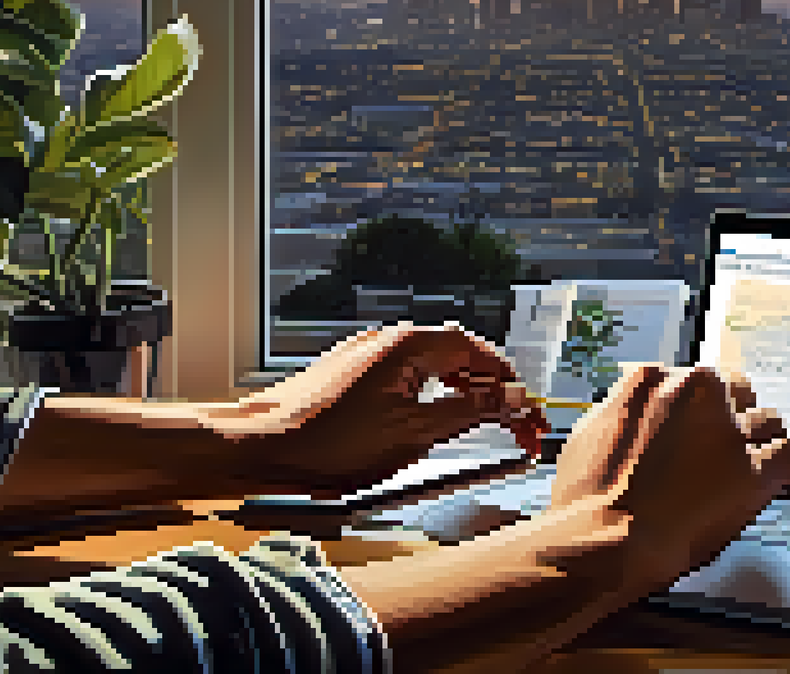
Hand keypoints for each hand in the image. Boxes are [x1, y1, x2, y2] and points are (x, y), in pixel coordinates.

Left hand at [233, 323, 548, 498]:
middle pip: (461, 358)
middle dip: (493, 393)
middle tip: (517, 429)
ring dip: (464, 396)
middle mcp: (391, 340)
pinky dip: (433, 398)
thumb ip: (471, 411)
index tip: (529, 416)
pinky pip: (408, 378)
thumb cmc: (329, 442)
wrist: (260, 448)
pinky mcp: (353, 373)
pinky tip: (436, 421)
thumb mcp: (415, 432)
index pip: (480, 354)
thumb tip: (512, 399)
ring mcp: (370, 354)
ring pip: (435, 368)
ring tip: (484, 427)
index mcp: (411, 345)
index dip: (511, 386)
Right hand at [543, 364, 789, 594]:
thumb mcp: (591, 430)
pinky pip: (789, 457)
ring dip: (763, 443)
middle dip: (735, 417)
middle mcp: (695, 392)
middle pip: (735, 392)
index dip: (700, 410)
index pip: (693, 383)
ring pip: (766, 421)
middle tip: (731, 444)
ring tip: (764, 464)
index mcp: (653, 379)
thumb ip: (623, 412)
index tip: (700, 427)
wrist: (599, 535)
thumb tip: (634, 414)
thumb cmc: (584, 496)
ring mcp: (727, 430)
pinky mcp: (751, 469)